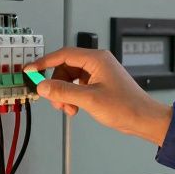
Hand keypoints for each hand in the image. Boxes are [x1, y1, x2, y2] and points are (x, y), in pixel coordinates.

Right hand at [25, 47, 172, 145]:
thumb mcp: (89, 99)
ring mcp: (99, 73)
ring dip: (65, 94)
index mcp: (96, 59)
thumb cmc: (126, 106)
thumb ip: (64, 91)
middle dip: (57, 85)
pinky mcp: (100, 84)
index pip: (63, 54)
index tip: (30, 70)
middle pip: (65, 67)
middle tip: (55, 100)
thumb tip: (43, 86)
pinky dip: (73, 97)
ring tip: (68, 108)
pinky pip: (78, 86)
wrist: (144, 119)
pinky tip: (75, 109)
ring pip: (70, 79)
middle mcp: (97, 63)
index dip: (44, 62)